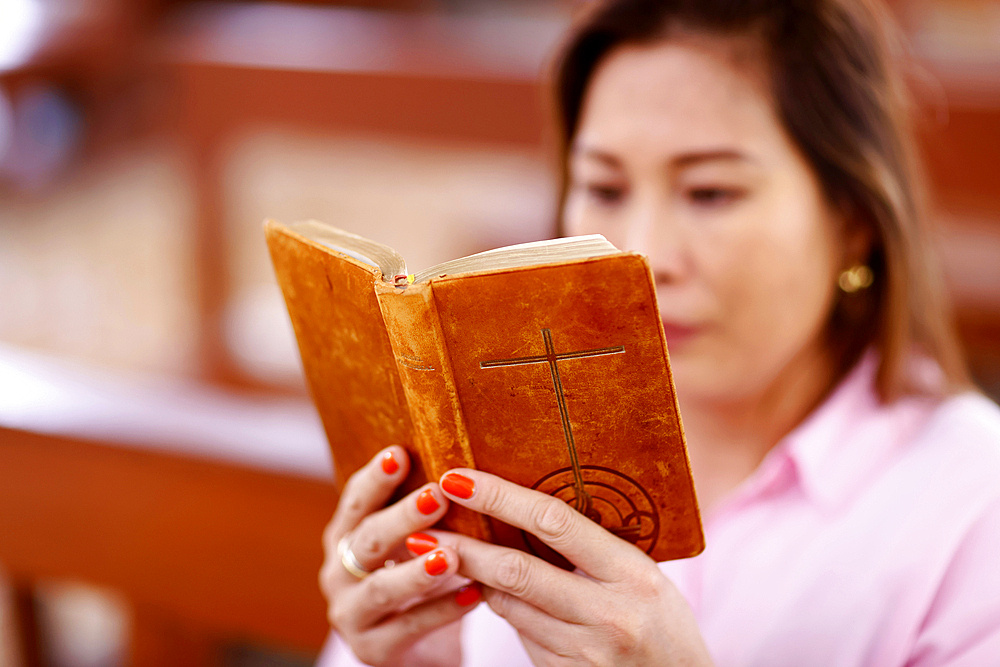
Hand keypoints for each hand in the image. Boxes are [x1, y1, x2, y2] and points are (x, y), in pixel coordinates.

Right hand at [319, 447, 481, 666]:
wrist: (419, 650)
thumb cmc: (420, 582)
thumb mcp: (416, 543)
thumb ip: (425, 512)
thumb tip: (462, 467)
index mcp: (345, 538)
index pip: (355, 502)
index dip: (375, 478)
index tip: (400, 452)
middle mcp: (338, 573)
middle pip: (366, 540)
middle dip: (401, 517)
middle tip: (436, 496)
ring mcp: (351, 614)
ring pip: (381, 589)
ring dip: (416, 571)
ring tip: (452, 555)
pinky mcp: (372, 651)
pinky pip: (409, 628)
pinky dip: (443, 610)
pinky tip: (475, 595)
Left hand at [432, 469, 714, 666]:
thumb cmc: (666, 628)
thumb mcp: (645, 579)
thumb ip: (594, 551)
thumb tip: (525, 511)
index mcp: (635, 575)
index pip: (554, 522)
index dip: (500, 497)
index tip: (460, 478)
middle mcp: (610, 615)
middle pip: (517, 570)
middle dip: (463, 545)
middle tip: (423, 525)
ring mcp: (586, 653)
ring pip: (509, 605)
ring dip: (474, 577)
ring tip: (442, 551)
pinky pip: (520, 634)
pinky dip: (501, 608)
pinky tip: (487, 590)